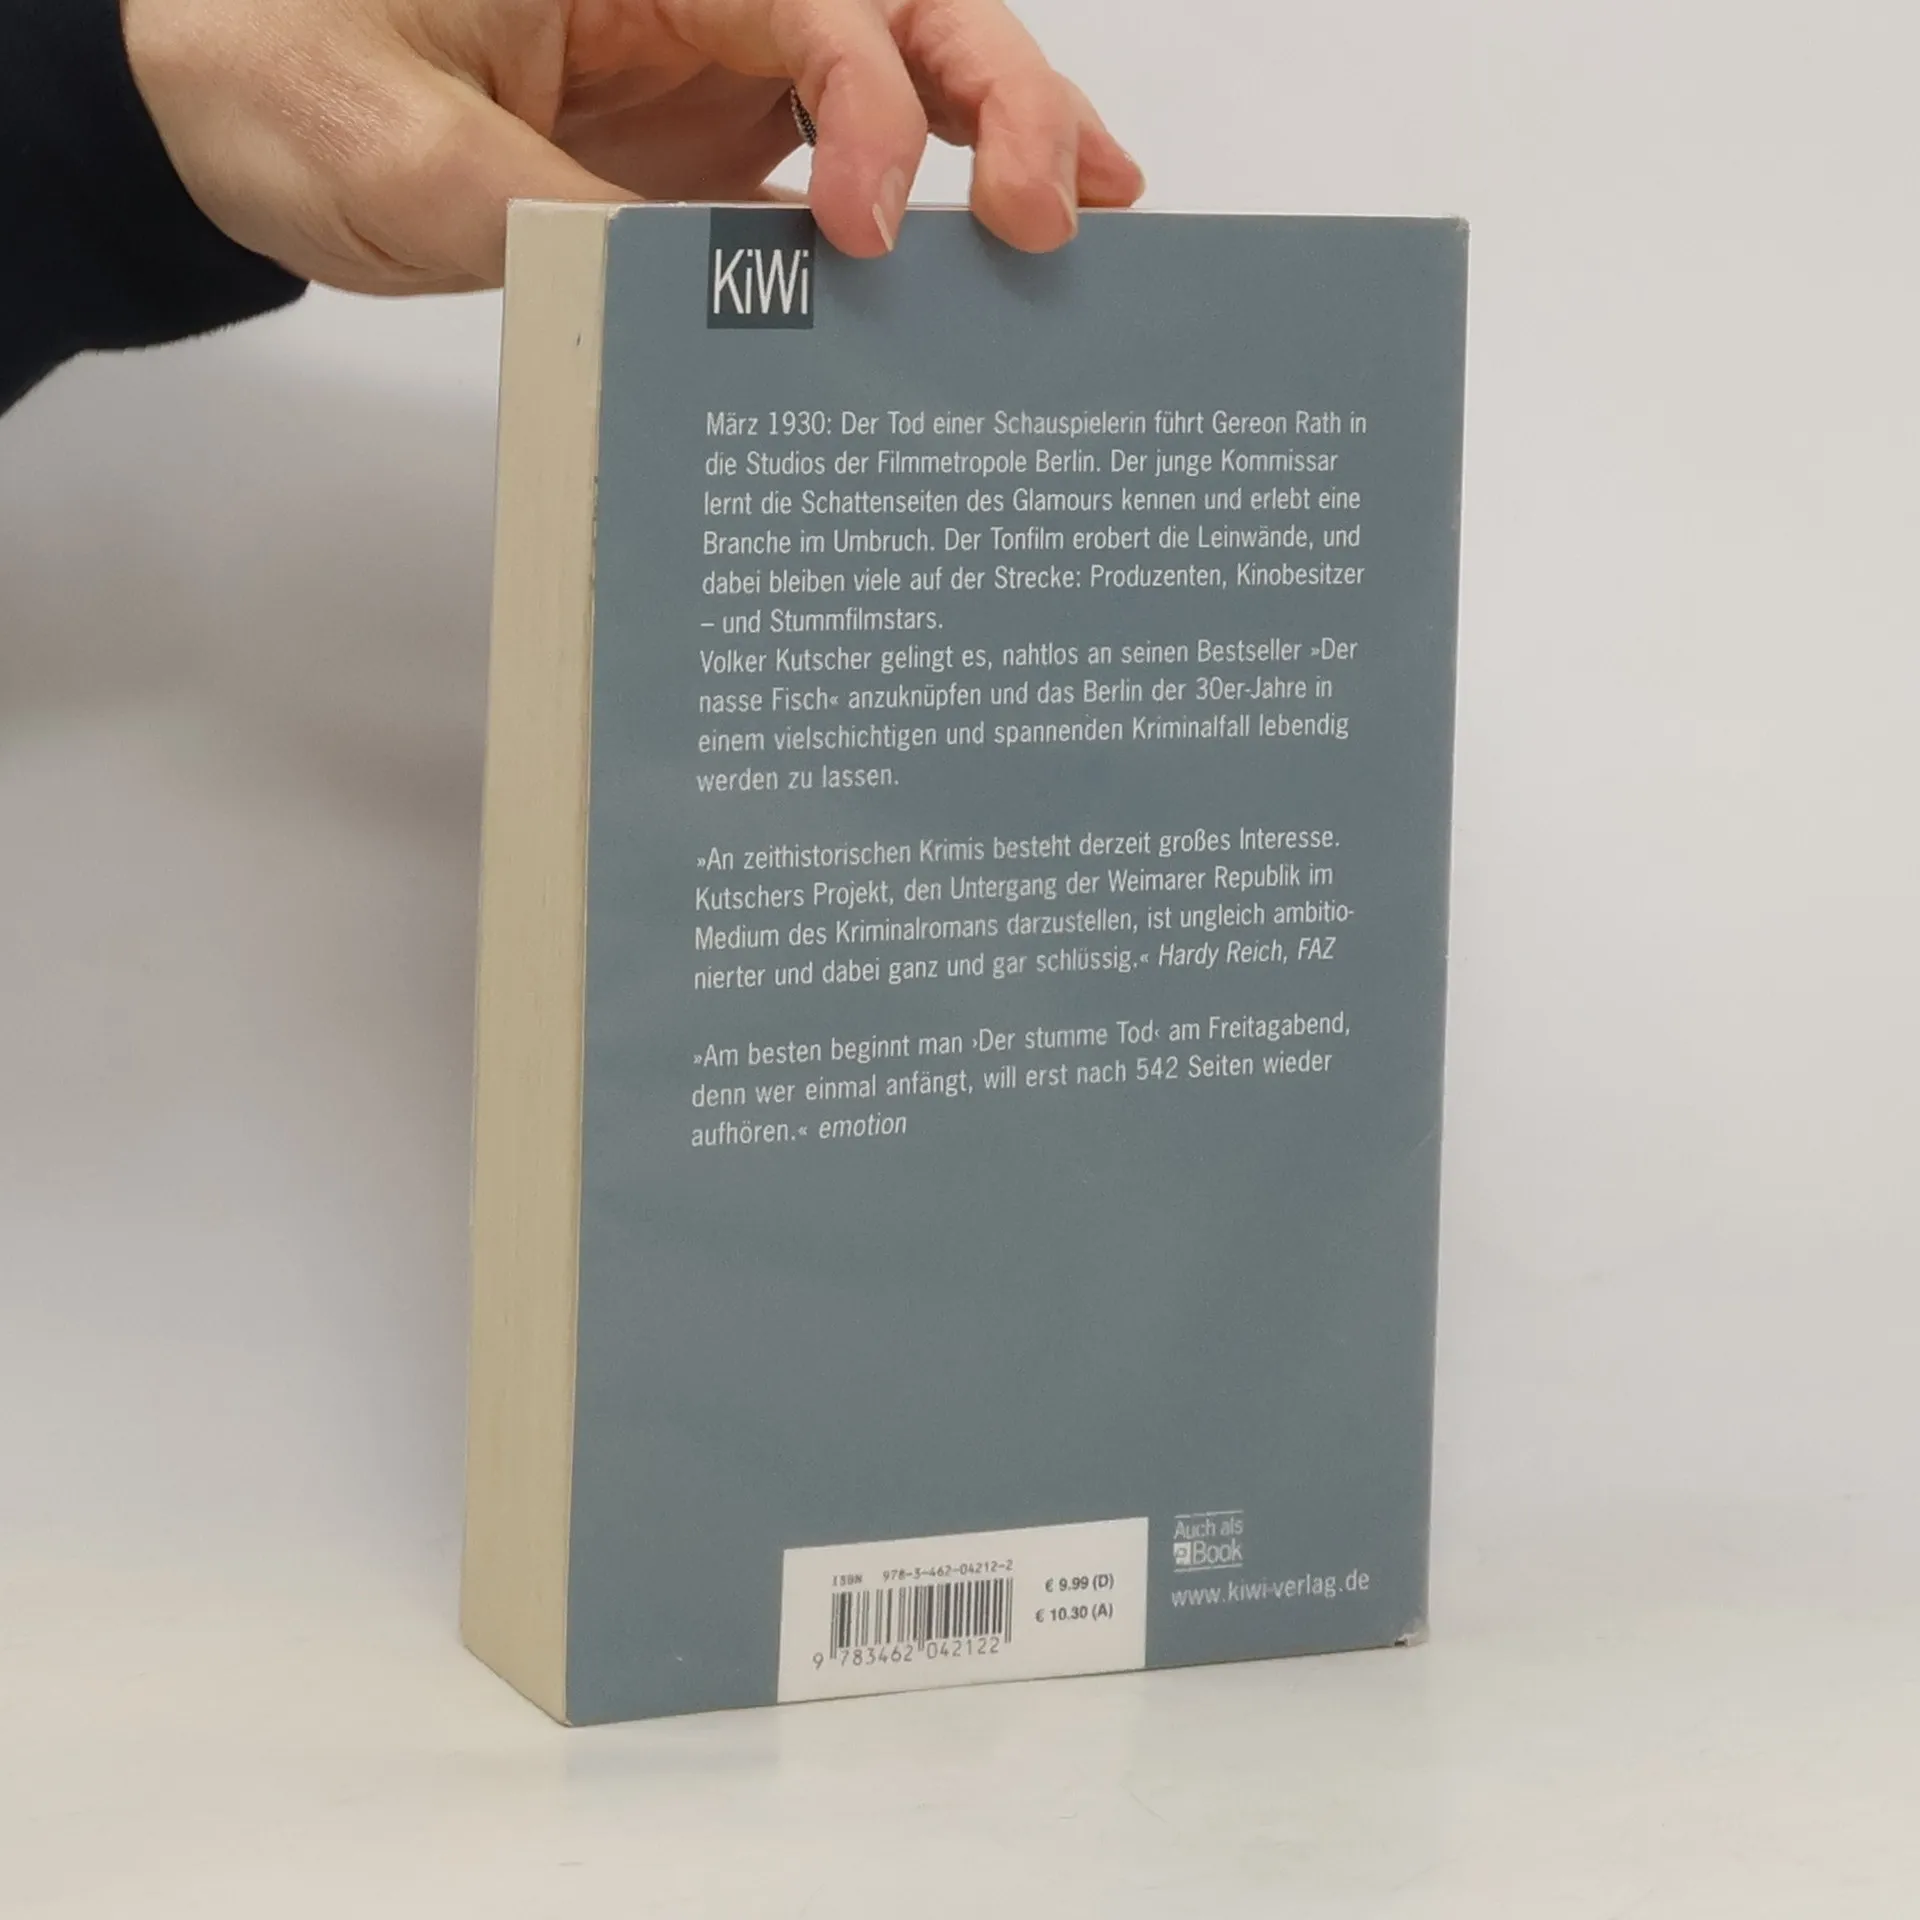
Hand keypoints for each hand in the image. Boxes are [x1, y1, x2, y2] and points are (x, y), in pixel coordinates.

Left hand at [121, 0, 1145, 294]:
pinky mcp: (703, 143)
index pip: (812, 6)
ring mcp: (709, 67)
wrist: (213, 103)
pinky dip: (919, 208)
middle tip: (1066, 206)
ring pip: (897, 76)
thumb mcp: (402, 153)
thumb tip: (710, 306)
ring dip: (1003, 134)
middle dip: (1000, 97)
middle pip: (899, 11)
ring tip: (1094, 214)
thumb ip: (563, 222)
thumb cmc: (274, 71)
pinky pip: (835, 168)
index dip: (872, 106)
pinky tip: (984, 255)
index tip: (863, 231)